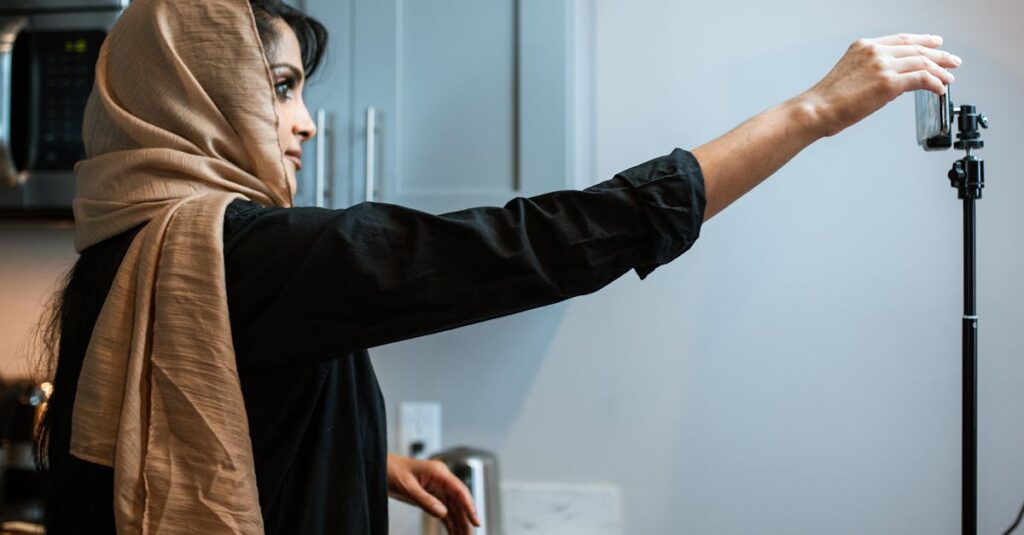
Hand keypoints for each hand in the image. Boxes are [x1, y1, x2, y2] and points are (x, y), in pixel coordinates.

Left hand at [387, 454, 481, 534]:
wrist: (380, 467)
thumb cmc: (391, 471)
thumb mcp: (407, 487)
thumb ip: (425, 500)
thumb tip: (443, 513)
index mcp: (439, 473)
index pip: (460, 491)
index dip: (470, 506)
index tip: (476, 521)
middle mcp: (442, 480)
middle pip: (460, 502)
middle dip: (466, 520)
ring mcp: (438, 488)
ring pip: (454, 508)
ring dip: (459, 523)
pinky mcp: (432, 496)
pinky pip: (445, 511)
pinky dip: (450, 523)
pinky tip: (454, 533)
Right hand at [802, 33, 961, 136]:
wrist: (817, 109)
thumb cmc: (828, 100)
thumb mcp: (850, 74)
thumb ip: (871, 71)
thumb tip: (893, 82)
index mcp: (864, 46)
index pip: (902, 39)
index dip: (923, 41)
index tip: (935, 43)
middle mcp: (875, 52)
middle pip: (916, 49)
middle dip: (938, 55)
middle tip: (952, 61)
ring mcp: (883, 66)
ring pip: (923, 63)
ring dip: (940, 71)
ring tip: (949, 78)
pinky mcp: (889, 83)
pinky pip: (922, 79)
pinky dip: (935, 84)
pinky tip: (940, 89)